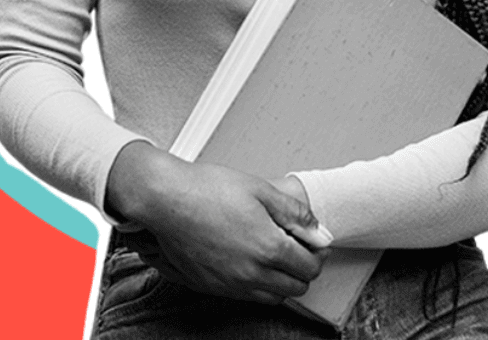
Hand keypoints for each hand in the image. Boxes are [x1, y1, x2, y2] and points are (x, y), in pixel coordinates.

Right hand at [106, 143, 330, 303]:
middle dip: (303, 269)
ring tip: (275, 255)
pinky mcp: (213, 288)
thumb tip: (320, 234)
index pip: (310, 267)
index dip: (317, 253)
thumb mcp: (261, 189)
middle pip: (296, 287)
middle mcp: (252, 273)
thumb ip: (295, 214)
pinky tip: (252, 262)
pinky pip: (248, 299)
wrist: (167, 201)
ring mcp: (232, 285)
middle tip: (297, 246)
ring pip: (274, 298)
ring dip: (282, 281)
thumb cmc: (209, 189)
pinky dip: (259, 287)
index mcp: (269, 247)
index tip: (313, 241)